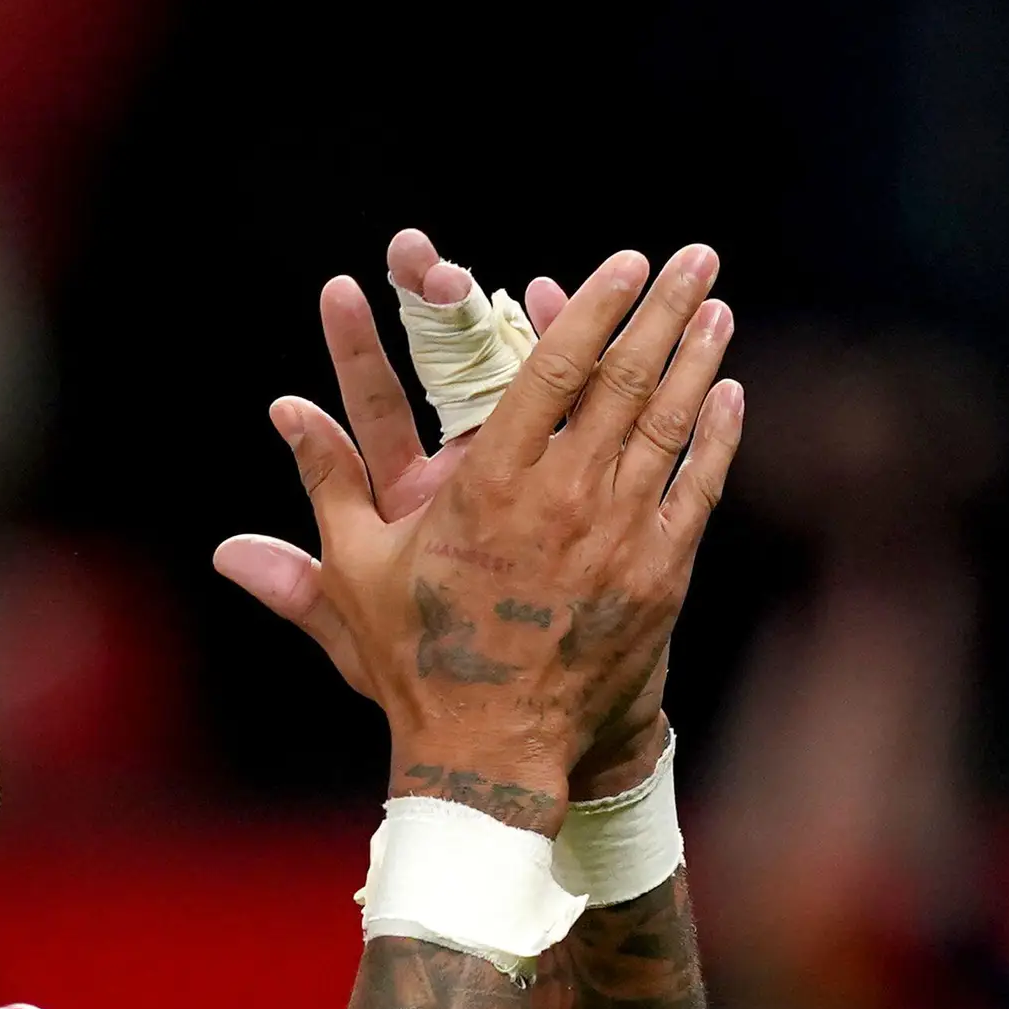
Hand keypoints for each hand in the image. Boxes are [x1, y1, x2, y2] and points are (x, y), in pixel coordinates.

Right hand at [220, 238, 739, 804]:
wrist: (490, 751)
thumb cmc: (418, 662)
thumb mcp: (359, 572)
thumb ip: (325, 484)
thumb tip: (279, 410)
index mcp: (491, 485)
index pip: (554, 369)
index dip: (593, 308)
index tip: (622, 263)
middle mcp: (564, 499)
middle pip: (626, 380)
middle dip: (663, 310)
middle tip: (694, 257)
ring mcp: (619, 537)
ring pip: (669, 426)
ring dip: (698, 360)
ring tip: (716, 309)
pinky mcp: (658, 577)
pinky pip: (697, 490)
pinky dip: (716, 438)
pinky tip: (729, 396)